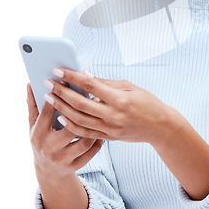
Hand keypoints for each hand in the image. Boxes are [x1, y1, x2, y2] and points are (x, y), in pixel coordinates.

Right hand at [26, 82, 102, 178]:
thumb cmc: (41, 140)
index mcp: (38, 135)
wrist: (48, 171)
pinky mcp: (76, 165)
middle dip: (81, 111)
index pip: (48, 113)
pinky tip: (103, 127)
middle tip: (93, 96)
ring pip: (84, 141)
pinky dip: (99, 139)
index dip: (58, 95)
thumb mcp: (33, 125)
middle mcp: (50, 148)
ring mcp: (63, 159)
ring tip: (101, 110)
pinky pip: (92, 151)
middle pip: (69, 128)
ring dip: (95, 125)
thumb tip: (30, 83)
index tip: (68, 81)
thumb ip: (33, 104)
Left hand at [43, 69, 175, 144]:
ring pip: (79, 119)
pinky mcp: (109, 138)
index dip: (72, 77)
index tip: (59, 70)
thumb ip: (105, 83)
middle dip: (61, 92)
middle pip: (81, 103)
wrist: (161, 127)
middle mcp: (114, 115)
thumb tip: (84, 76)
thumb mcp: (130, 86)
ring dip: (61, 108)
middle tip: (47, 83)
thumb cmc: (147, 102)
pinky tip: (61, 117)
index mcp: (120, 99)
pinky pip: (86, 132)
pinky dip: (71, 125)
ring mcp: (110, 129)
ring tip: (49, 98)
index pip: (90, 86)